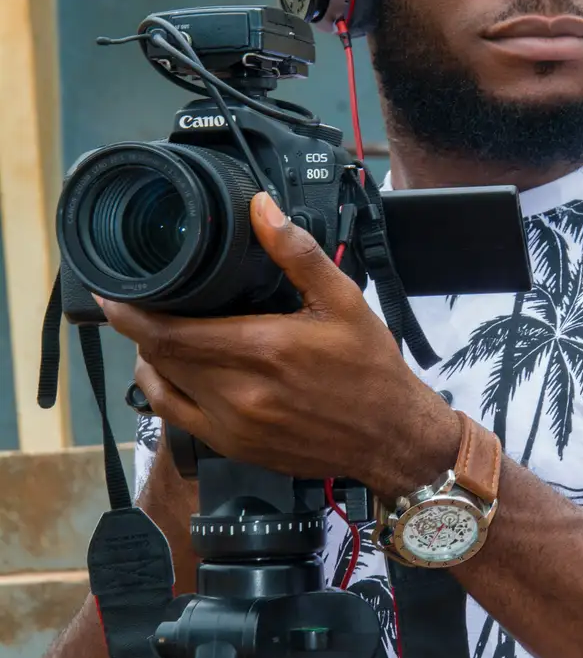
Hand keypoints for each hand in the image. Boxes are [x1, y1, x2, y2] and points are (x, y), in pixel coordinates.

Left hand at [98, 192, 461, 497]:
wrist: (391, 437)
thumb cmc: (371, 371)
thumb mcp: (343, 300)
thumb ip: (296, 253)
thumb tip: (262, 209)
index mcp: (261, 349)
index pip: (168, 332)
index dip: (129, 313)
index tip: (116, 293)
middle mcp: (239, 392)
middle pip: (157, 358)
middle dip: (139, 329)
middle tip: (138, 304)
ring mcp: (233, 426)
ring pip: (160, 389)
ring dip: (150, 359)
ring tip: (157, 335)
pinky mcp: (235, 447)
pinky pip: (177, 419)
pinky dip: (166, 391)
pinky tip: (178, 372)